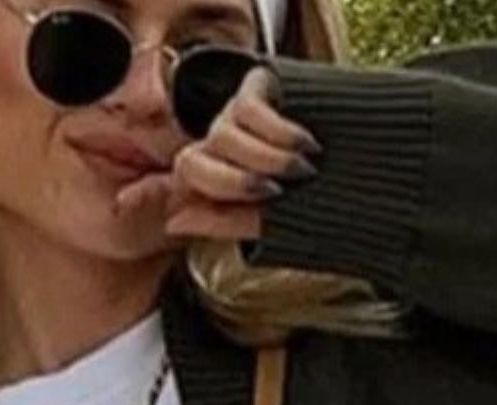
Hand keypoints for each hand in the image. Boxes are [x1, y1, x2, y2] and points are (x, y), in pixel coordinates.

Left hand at [115, 67, 319, 242]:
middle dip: (232, 183)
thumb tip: (174, 219)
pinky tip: (304, 143)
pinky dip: (276, 131)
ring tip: (300, 169)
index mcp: (222, 183)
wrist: (373, 169)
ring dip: (262, 158)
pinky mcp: (259, 89)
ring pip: (221, 138)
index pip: (180, 184)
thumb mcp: (271, 223)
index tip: (123, 202)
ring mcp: (238, 118)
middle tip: (274, 193)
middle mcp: (222, 148)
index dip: (150, 191)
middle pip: (194, 162)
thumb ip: (222, 221)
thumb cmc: (325, 202)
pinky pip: (248, 111)